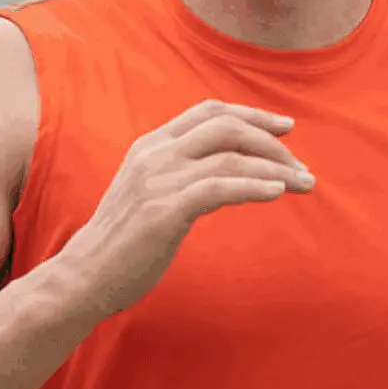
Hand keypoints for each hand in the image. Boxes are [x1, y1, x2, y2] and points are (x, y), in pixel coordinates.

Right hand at [58, 100, 313, 321]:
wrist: (84, 276)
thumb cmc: (121, 244)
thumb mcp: (148, 195)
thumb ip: (177, 177)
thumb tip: (220, 174)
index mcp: (151, 146)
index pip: (208, 112)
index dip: (252, 115)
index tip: (285, 127)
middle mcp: (155, 155)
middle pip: (226, 126)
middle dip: (271, 140)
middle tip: (300, 164)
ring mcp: (159, 180)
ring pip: (230, 156)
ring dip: (274, 168)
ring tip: (302, 184)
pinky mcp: (166, 210)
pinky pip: (220, 187)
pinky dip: (254, 186)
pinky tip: (277, 192)